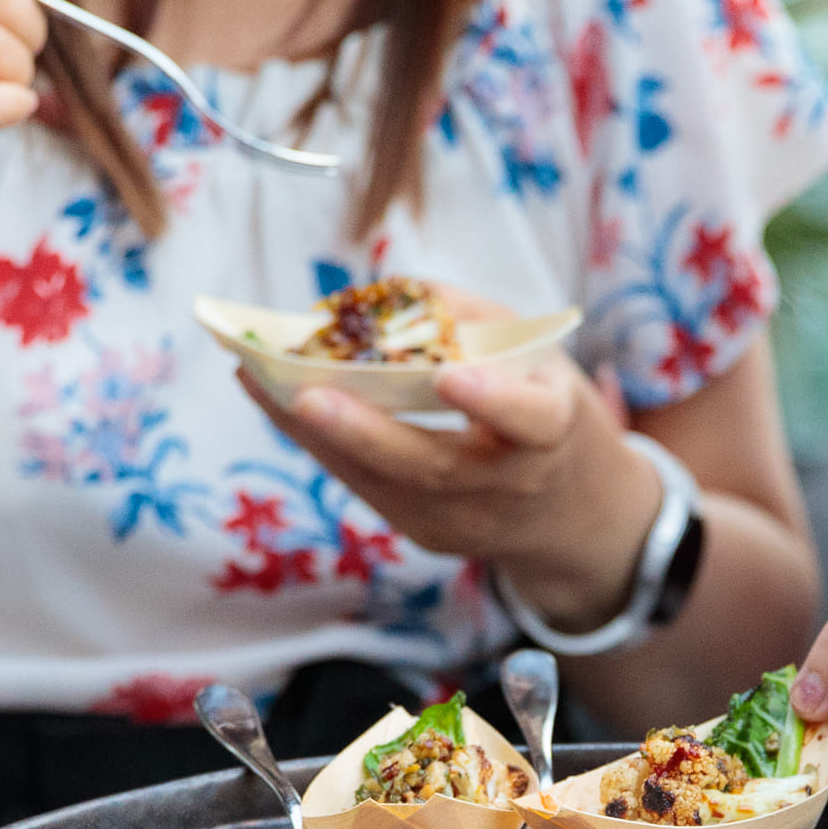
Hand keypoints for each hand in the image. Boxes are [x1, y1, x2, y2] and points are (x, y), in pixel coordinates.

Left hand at [257, 350, 654, 615]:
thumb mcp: (540, 357)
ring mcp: (461, 522)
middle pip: (430, 467)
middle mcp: (506, 488)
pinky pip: (365, 485)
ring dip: (312, 430)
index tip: (452, 376)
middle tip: (302, 393)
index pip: (529, 421)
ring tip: (255, 376)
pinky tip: (273, 399)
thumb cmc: (546, 408)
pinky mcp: (423, 533)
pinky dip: (319, 441)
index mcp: (552, 434)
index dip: (493, 400)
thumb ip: (475, 321)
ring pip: (380, 481)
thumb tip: (395, 295)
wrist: (572, 514)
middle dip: (362, 431)